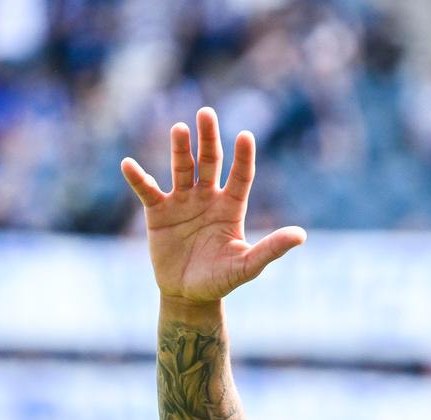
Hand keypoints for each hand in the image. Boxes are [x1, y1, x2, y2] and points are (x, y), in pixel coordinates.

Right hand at [120, 108, 306, 303]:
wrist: (189, 294)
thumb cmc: (222, 279)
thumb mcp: (248, 265)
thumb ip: (272, 249)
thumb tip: (301, 236)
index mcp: (231, 206)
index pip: (241, 176)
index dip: (243, 157)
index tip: (246, 135)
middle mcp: (208, 197)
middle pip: (210, 161)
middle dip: (208, 138)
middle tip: (206, 113)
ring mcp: (182, 201)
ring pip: (181, 168)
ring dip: (180, 149)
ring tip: (179, 129)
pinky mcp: (158, 211)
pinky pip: (147, 190)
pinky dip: (138, 178)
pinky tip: (128, 164)